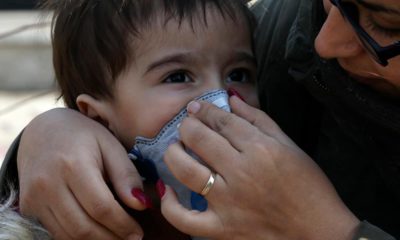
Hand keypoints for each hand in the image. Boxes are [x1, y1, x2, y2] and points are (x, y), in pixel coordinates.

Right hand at [17, 108, 145, 239]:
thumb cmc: (83, 136)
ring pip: (67, 235)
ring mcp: (34, 197)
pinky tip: (96, 233)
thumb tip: (142, 204)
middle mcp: (48, 183)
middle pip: (83, 227)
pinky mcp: (27, 206)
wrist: (42, 130)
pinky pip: (55, 232)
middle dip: (111, 238)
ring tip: (117, 238)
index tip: (138, 233)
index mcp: (73, 165)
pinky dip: (77, 238)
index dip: (122, 225)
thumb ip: (126, 175)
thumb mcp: (110, 145)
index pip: (101, 207)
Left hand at [161, 96, 359, 239]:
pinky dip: (169, 203)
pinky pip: (183, 218)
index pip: (221, 121)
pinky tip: (168, 189)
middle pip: (199, 138)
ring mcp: (228, 202)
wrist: (320, 232)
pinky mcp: (222, 229)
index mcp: (260, 149)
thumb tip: (232, 98)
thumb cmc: (309, 187)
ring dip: (174, 153)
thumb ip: (258, 119)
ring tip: (176, 148)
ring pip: (185, 169)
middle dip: (187, 125)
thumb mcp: (290, 145)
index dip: (204, 109)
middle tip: (187, 125)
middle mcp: (241, 172)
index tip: (196, 107)